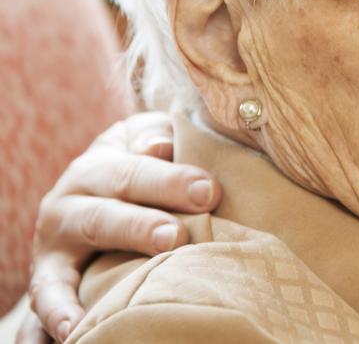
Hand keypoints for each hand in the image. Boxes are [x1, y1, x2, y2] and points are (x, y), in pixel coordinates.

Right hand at [24, 112, 222, 342]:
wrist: (89, 197)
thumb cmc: (140, 167)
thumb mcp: (145, 142)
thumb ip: (155, 137)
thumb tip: (161, 145)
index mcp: (102, 161)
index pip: (135, 167)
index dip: (171, 179)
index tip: (209, 192)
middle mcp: (73, 196)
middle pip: (109, 207)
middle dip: (143, 223)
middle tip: (178, 237)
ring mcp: (56, 238)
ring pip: (85, 241)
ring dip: (115, 254)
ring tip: (141, 277)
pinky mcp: (46, 275)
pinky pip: (46, 295)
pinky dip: (57, 312)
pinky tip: (74, 331)